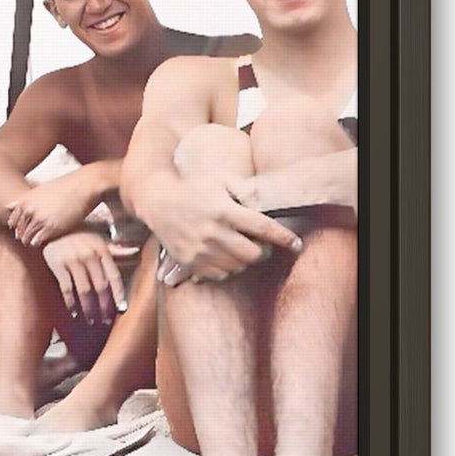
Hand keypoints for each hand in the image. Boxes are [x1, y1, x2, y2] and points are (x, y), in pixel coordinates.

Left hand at [6, 171, 95, 248]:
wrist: (84, 185)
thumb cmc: (65, 186)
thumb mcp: (41, 189)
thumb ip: (25, 200)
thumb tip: (9, 206)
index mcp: (26, 200)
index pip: (12, 220)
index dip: (16, 226)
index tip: (22, 229)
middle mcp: (30, 210)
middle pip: (19, 230)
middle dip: (22, 235)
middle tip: (28, 238)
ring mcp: (40, 219)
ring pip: (26, 237)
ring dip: (29, 241)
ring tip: (35, 241)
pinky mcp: (52, 227)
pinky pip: (37, 241)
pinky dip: (38, 243)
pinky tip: (43, 241)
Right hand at [42, 231, 126, 325]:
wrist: (51, 226)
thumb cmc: (77, 232)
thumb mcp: (97, 237)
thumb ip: (114, 249)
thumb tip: (135, 251)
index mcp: (101, 249)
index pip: (114, 276)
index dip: (118, 294)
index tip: (122, 309)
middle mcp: (89, 255)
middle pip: (100, 286)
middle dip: (104, 306)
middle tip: (106, 320)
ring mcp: (73, 260)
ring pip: (84, 291)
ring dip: (89, 309)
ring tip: (91, 321)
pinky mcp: (57, 264)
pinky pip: (66, 288)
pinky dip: (71, 302)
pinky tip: (74, 312)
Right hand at [151, 178, 300, 284]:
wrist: (158, 201)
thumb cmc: (194, 188)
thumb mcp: (220, 180)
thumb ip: (244, 191)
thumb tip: (268, 206)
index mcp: (223, 210)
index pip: (262, 227)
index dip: (283, 237)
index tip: (296, 244)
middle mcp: (213, 232)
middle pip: (253, 254)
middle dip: (263, 251)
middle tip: (262, 245)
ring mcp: (200, 249)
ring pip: (238, 267)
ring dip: (245, 259)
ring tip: (240, 248)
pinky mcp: (190, 262)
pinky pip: (220, 275)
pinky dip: (227, 268)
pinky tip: (223, 255)